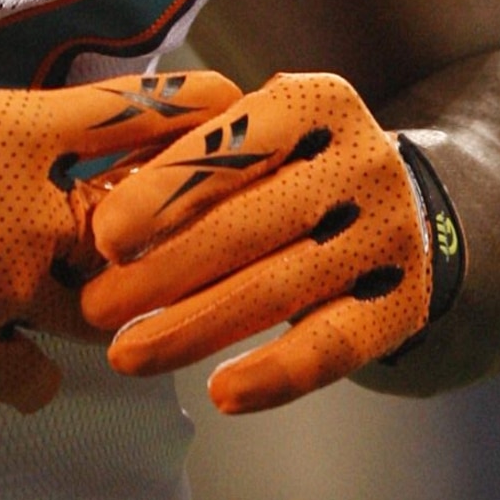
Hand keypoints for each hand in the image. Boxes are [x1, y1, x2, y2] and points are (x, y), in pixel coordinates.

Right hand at [0, 0, 236, 413]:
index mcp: (12, 131)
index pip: (132, 114)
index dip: (189, 106)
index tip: (229, 103)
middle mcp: (28, 213)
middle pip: (138, 224)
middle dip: (163, 222)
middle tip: (173, 218)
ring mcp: (2, 290)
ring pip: (99, 309)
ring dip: (110, 300)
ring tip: (116, 298)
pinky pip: (31, 379)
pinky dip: (35, 373)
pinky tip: (27, 362)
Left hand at [79, 73, 439, 413]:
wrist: (406, 205)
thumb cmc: (289, 169)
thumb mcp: (251, 136)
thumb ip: (185, 156)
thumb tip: (92, 205)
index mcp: (314, 105)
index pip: (231, 150)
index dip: (163, 195)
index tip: (104, 240)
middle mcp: (362, 162)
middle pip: (248, 227)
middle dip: (161, 273)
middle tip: (96, 308)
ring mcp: (390, 234)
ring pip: (279, 291)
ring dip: (194, 329)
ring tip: (127, 355)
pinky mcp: (406, 302)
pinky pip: (333, 347)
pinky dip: (274, 375)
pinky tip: (222, 394)